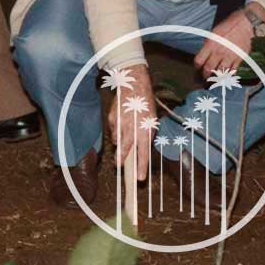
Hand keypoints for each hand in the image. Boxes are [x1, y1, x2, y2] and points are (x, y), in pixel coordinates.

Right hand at [106, 64, 155, 181]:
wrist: (134, 86)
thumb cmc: (145, 104)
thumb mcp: (152, 120)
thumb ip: (148, 135)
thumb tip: (143, 148)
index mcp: (145, 131)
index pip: (143, 153)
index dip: (142, 167)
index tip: (140, 178)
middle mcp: (132, 129)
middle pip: (125, 150)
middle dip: (121, 159)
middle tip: (119, 166)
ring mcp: (120, 124)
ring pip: (117, 140)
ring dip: (120, 143)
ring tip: (123, 137)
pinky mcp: (112, 119)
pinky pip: (113, 130)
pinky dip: (116, 131)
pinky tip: (121, 124)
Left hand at [195, 6, 260, 77]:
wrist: (245, 24)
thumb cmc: (229, 26)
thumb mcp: (213, 33)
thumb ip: (208, 45)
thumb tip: (204, 54)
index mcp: (210, 45)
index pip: (199, 61)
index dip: (197, 66)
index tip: (198, 68)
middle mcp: (219, 52)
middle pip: (208, 69)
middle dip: (205, 75)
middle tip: (204, 77)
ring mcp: (230, 56)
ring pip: (220, 72)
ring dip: (216, 77)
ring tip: (214, 79)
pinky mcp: (240, 58)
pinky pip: (233, 70)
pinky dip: (228, 74)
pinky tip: (226, 75)